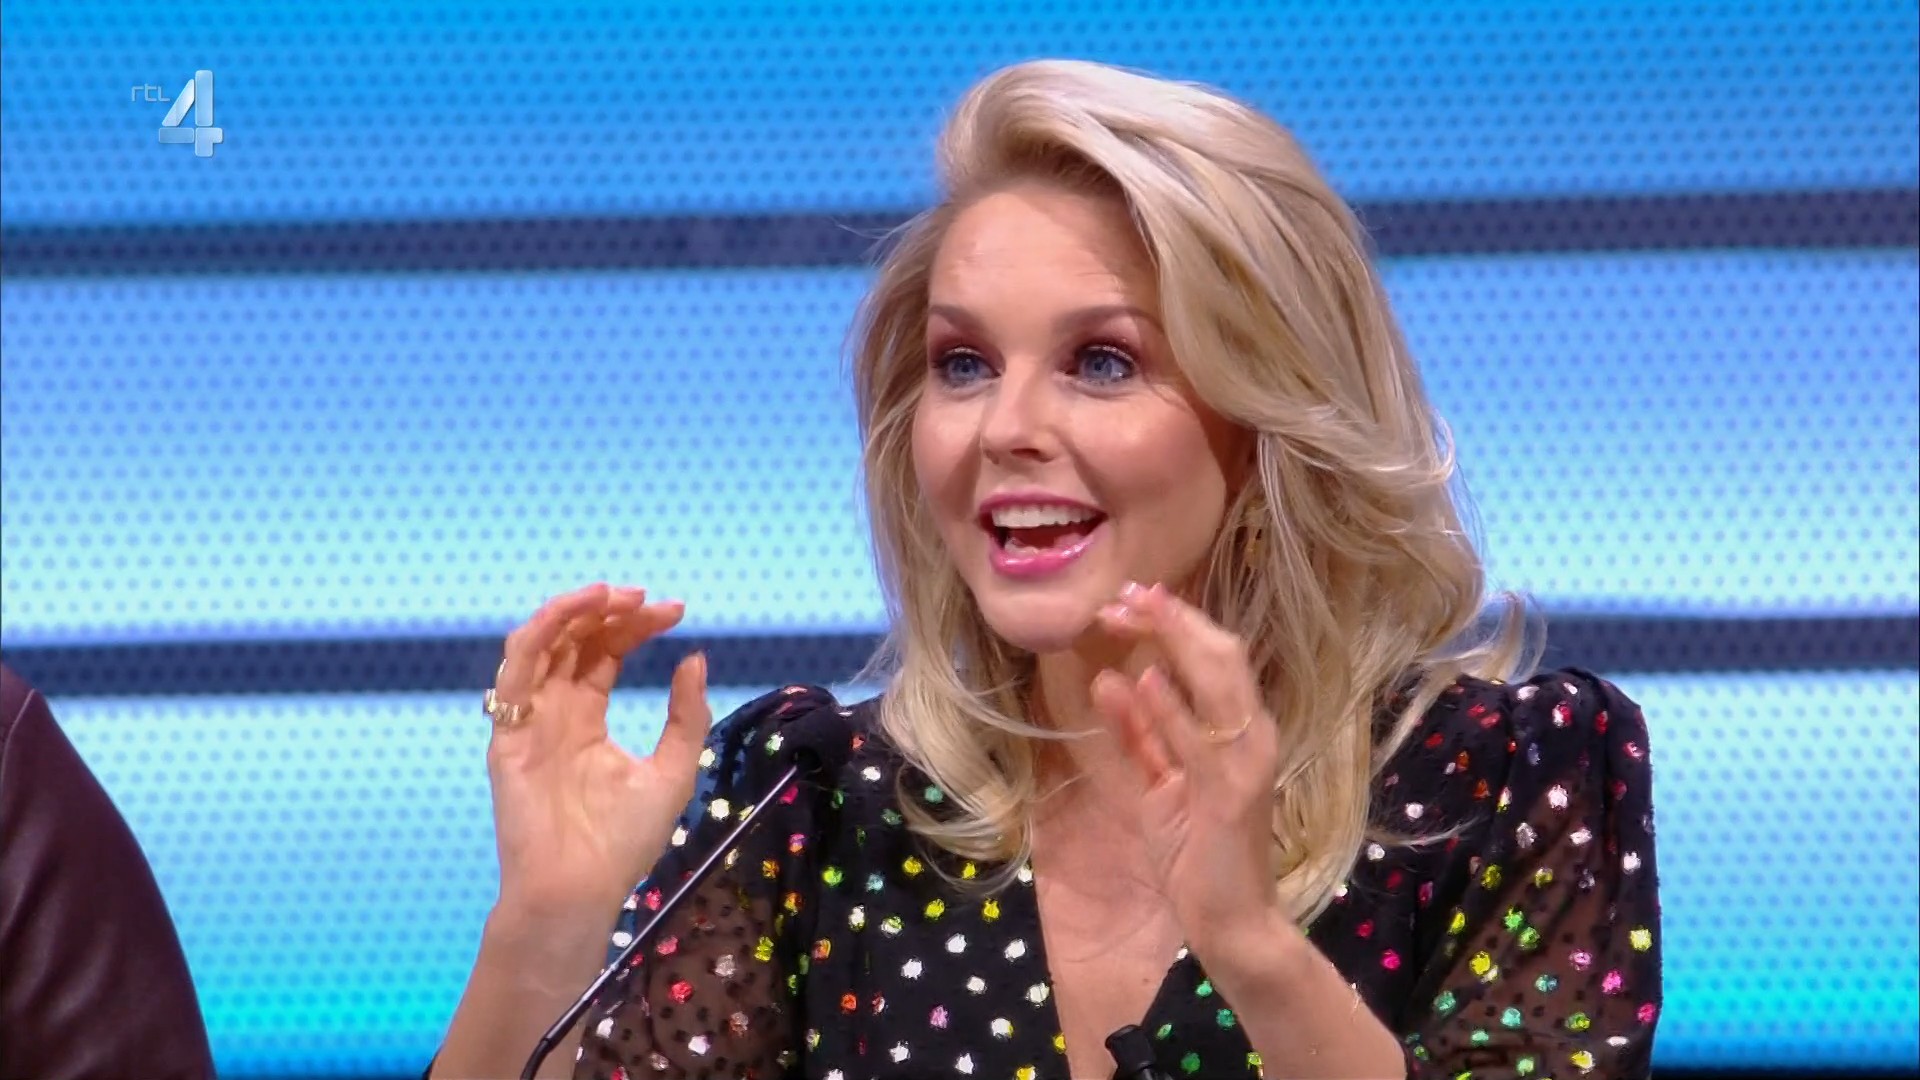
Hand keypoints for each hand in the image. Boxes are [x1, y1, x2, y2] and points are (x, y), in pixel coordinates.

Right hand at [485, 582, 710, 928]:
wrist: (580, 890)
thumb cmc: (622, 844)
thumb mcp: (673, 771)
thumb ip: (686, 717)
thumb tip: (695, 658)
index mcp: (587, 719)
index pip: (606, 653)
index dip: (636, 626)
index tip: (676, 611)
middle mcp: (554, 712)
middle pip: (575, 640)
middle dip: (610, 611)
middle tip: (648, 600)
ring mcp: (528, 721)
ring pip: (540, 643)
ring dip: (573, 611)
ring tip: (612, 595)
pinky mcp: (507, 734)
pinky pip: (515, 671)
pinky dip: (541, 632)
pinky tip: (576, 612)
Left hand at [1088, 581, 1284, 954]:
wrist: (1233, 922)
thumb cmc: (1197, 855)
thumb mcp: (1158, 786)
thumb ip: (1140, 735)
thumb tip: (1110, 680)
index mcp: (1239, 729)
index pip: (1215, 656)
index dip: (1177, 620)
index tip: (1133, 594)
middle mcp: (1253, 734)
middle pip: (1222, 653)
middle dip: (1173, 617)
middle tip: (1126, 591)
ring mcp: (1246, 761)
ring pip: (1219, 680)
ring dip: (1173, 641)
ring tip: (1132, 610)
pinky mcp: (1231, 793)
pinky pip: (1198, 741)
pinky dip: (1173, 707)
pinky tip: (1145, 679)